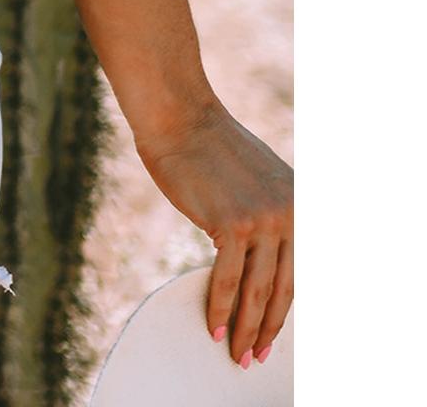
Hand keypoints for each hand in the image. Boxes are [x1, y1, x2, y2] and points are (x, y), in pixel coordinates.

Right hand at [133, 95, 292, 368]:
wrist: (178, 118)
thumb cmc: (207, 149)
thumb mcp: (255, 181)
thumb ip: (267, 215)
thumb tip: (261, 262)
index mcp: (299, 205)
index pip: (298, 273)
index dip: (284, 311)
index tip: (273, 338)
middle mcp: (290, 215)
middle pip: (282, 290)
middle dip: (268, 330)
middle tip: (257, 359)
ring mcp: (263, 220)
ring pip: (257, 292)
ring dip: (247, 330)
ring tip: (239, 356)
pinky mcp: (233, 224)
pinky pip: (228, 280)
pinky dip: (220, 309)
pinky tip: (215, 329)